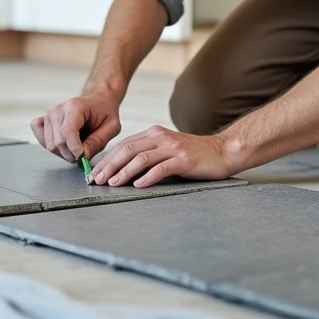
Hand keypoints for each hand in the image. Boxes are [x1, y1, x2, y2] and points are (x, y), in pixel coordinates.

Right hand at [31, 93, 121, 162]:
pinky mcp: (44, 121)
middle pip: (58, 141)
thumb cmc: (104, 112)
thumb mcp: (112, 127)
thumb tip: (83, 156)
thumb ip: (98, 141)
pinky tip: (64, 145)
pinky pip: (40, 139)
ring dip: (64, 153)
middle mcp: (58, 110)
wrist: (97, 101)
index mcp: (76, 106)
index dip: (74, 148)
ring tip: (76, 148)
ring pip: (50, 145)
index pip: (68, 131)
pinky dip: (52, 147)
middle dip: (71, 154)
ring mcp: (49, 115)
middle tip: (83, 154)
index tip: (82, 157)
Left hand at [89, 125, 235, 187]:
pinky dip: (147, 177)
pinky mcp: (184, 160)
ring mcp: (173, 148)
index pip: (124, 144)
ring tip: (113, 183)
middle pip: (128, 150)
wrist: (223, 151)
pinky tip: (138, 185)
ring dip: (124, 172)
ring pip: (141, 158)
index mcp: (154, 133)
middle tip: (97, 180)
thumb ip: (148, 154)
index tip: (95, 172)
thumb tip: (122, 170)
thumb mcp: (167, 149)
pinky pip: (161, 168)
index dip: (107, 159)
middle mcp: (161, 137)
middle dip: (110, 166)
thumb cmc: (194, 154)